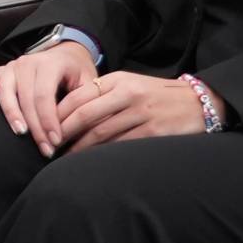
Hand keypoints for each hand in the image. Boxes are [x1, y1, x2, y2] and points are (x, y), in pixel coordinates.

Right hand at [0, 40, 96, 155]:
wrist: (67, 54)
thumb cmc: (77, 73)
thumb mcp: (88, 83)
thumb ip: (82, 102)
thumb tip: (73, 129)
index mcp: (50, 64)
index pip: (44, 95)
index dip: (48, 120)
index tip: (55, 141)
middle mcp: (27, 63)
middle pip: (25, 98)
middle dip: (35, 126)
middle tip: (43, 149)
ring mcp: (12, 66)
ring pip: (5, 92)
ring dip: (12, 114)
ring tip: (20, 133)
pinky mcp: (1, 71)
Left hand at [53, 70, 214, 153]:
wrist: (199, 102)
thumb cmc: (157, 96)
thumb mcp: (131, 86)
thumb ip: (103, 96)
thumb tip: (67, 114)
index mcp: (118, 80)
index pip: (77, 97)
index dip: (56, 114)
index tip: (42, 128)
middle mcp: (127, 93)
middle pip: (84, 115)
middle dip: (61, 132)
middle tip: (46, 147)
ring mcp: (141, 112)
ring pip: (99, 132)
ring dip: (77, 148)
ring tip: (62, 158)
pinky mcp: (153, 131)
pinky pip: (120, 144)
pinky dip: (101, 153)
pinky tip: (89, 161)